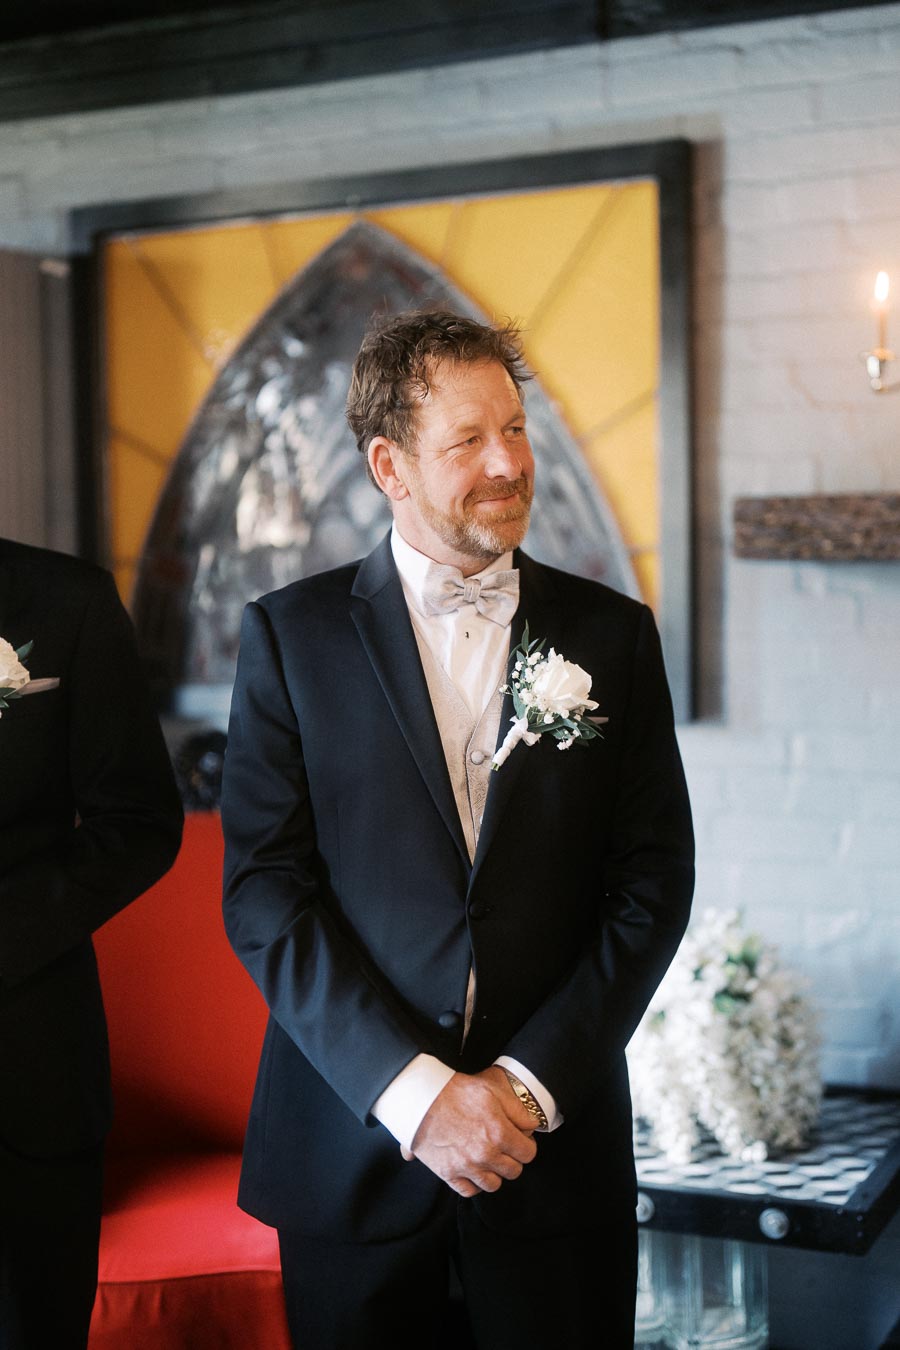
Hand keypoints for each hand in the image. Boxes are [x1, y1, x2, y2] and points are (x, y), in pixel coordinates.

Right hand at [408, 1066, 537, 1197]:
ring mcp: (466, 1167)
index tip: (519, 1140)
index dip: (526, 1145)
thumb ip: (518, 1111)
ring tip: (488, 1158)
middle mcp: (485, 1154)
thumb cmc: (456, 1090)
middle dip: (512, 1159)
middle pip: (513, 1171)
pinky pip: (470, 1191)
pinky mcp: (448, 1173)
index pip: (528, 1154)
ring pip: (494, 1184)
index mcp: (499, 1133)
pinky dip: (474, 1184)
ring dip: (494, 1173)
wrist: (421, 1098)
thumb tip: (532, 1126)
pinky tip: (473, 1169)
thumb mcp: (492, 1090)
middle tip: (503, 1147)